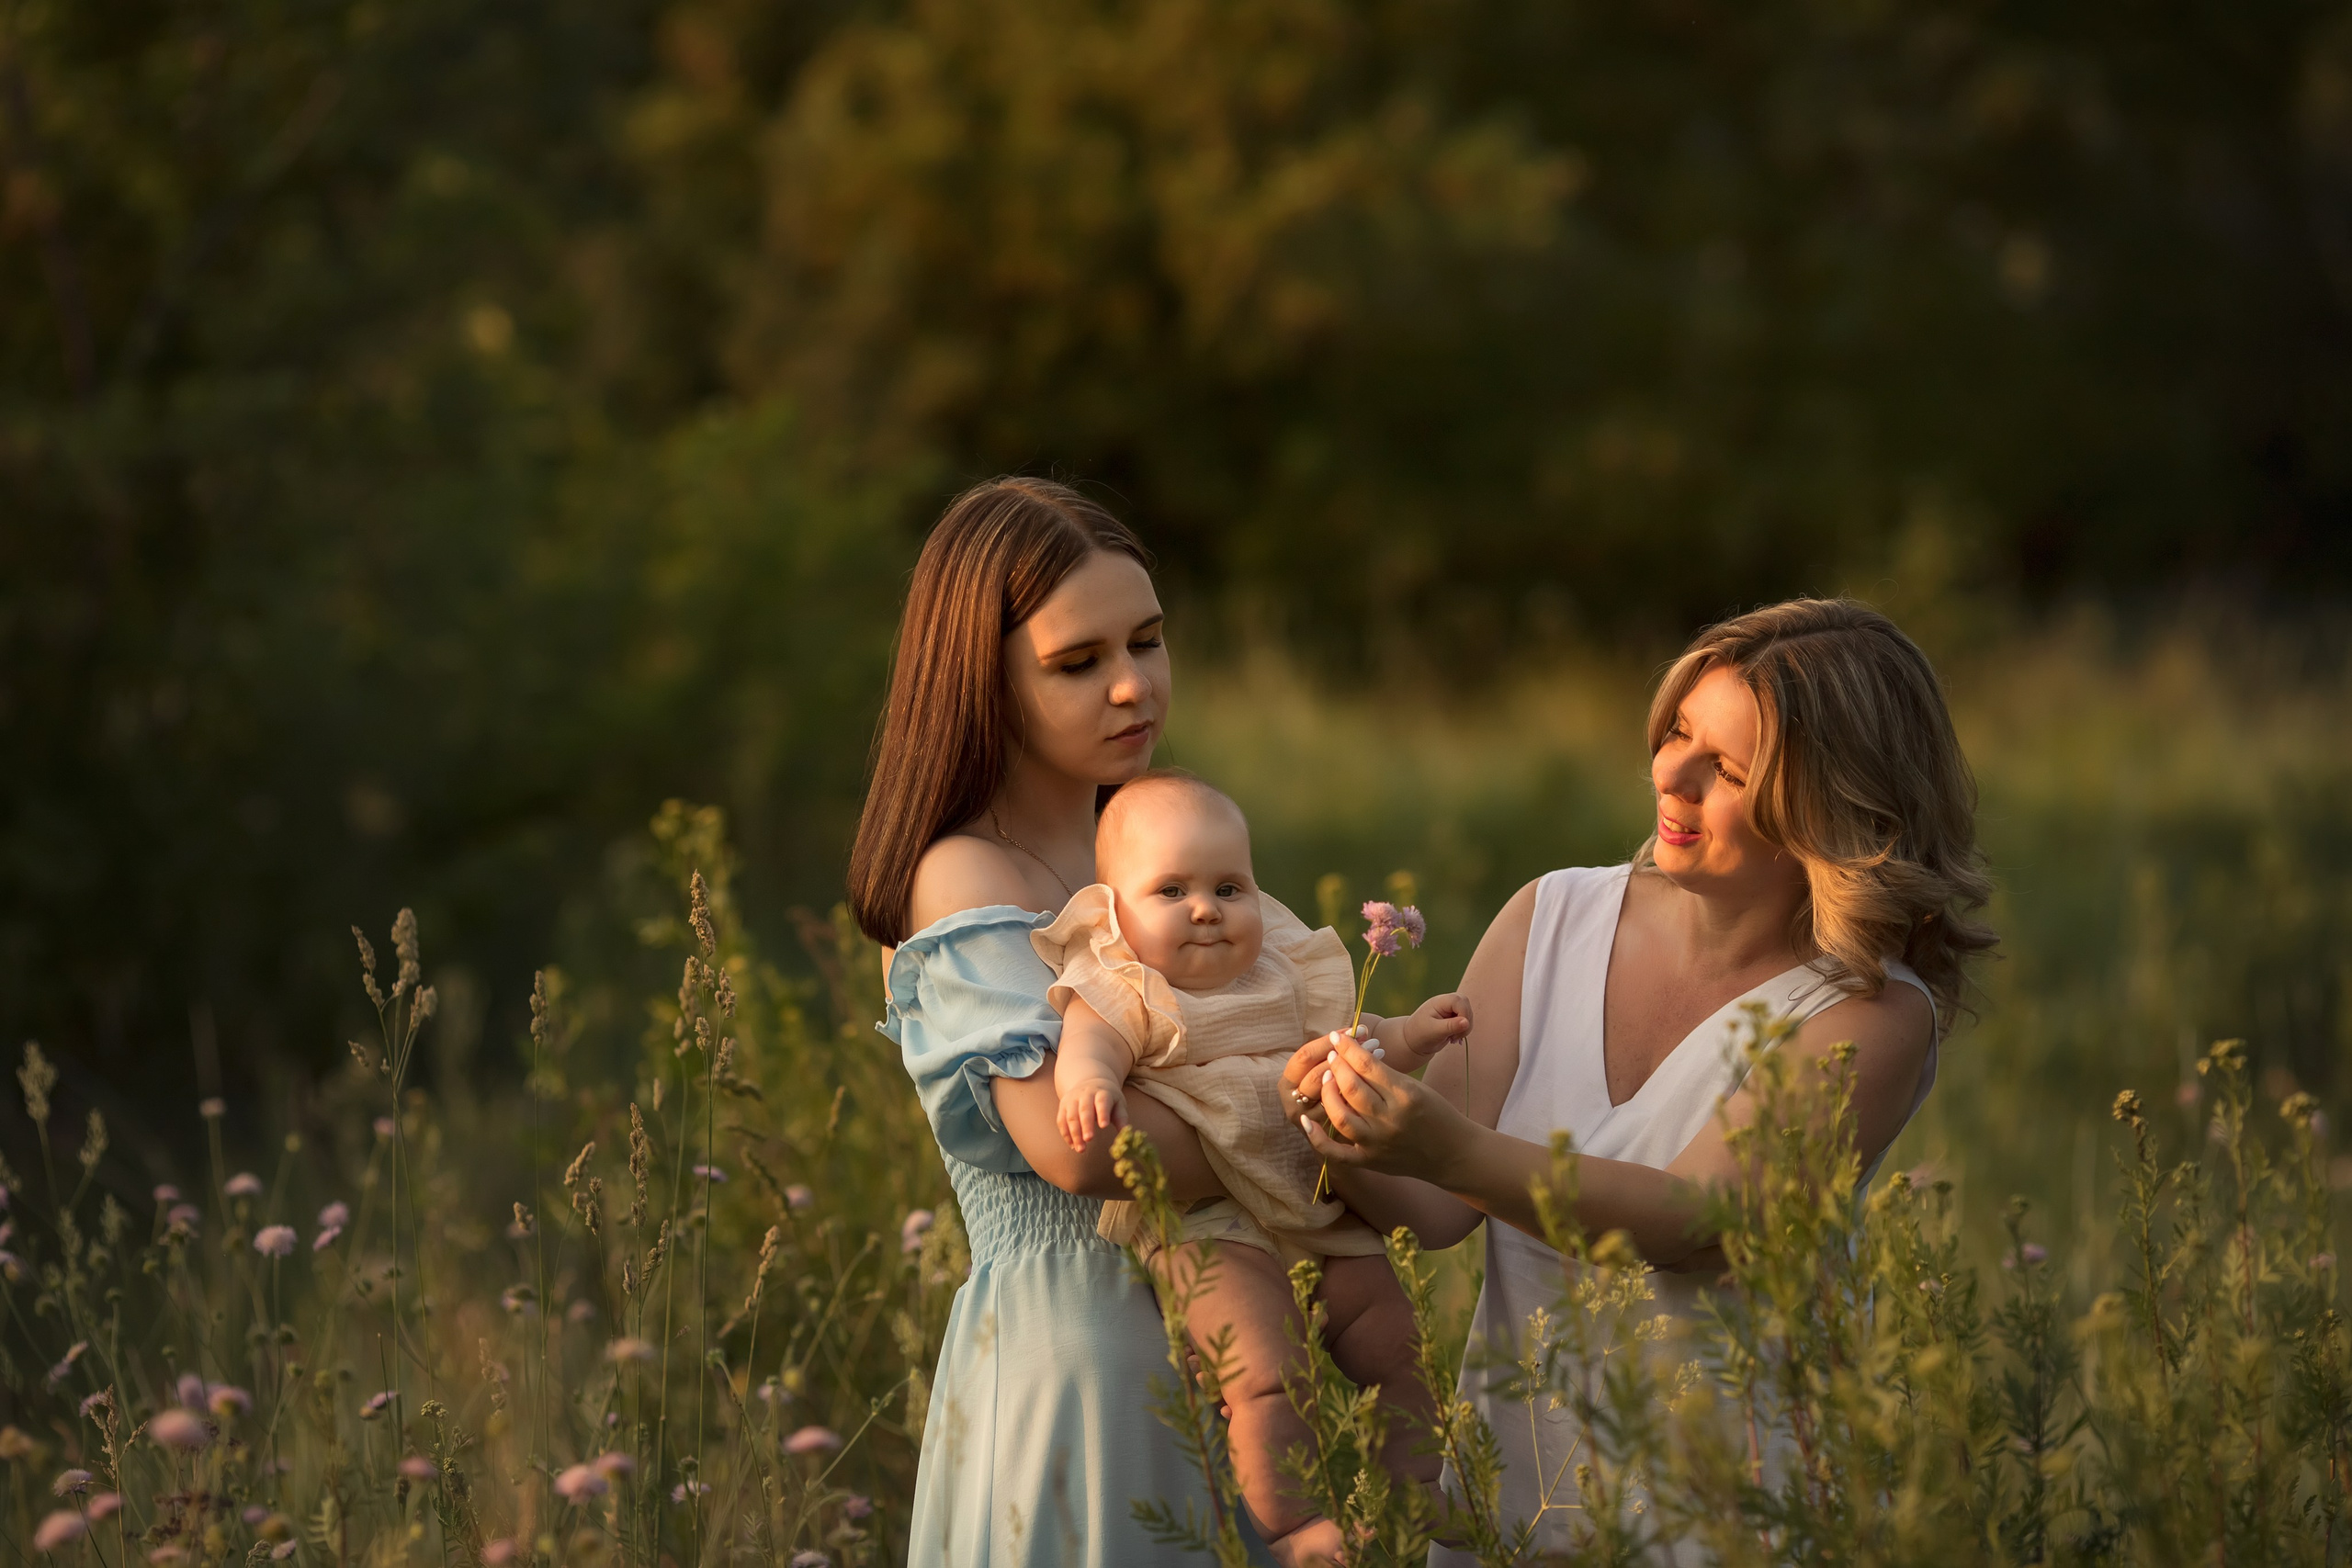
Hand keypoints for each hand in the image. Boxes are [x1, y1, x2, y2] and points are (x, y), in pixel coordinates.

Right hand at [1056, 1078, 1127, 1151]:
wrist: (1090, 1083)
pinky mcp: (1063, 1106)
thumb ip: (1121, 1117)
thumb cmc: (1108, 1098)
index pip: (1102, 1101)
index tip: (1104, 1126)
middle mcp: (1085, 1094)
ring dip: (1074, 1133)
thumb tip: (1126, 1133)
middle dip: (1086, 1125)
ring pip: (1071, 1116)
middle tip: (1089, 1139)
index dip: (1102, 1113)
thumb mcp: (1118, 1103)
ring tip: (1081, 1149)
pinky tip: (1072, 1145)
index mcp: (1102, 1092)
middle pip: (1084, 1109)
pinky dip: (1066, 1134)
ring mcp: (1072, 1099)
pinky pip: (1061, 1120)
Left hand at [1300, 1033, 1476, 1182]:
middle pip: (1351, 1087)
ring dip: (1328, 1093)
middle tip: (1331, 1053)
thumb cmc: (1437, 1113)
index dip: (1348, 1048)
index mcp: (1406, 1095)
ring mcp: (1378, 1143)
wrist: (1453, 1154)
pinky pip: (1336, 1152)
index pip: (1368, 1065)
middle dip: (1336, 1065)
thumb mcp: (1416, 1087)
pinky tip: (1305, 1121)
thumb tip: (1351, 1055)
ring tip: (1326, 1077)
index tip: (1336, 1036)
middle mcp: (1390, 1120)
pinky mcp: (1370, 1161)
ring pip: (1340, 1115)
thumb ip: (1385, 1076)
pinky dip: (1317, 1138)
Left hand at [1401, 991, 1472, 1065]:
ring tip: (1452, 1038)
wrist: (1414, 1041)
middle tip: (1455, 1036)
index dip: (1464, 1014)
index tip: (1458, 1029)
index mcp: (1440, 1002)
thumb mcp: (1434, 1031)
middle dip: (1466, 1022)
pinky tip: (1453, 1038)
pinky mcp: (1455, 1018)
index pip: (1459, 1000)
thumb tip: (1466, 1022)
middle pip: (1466, 1005)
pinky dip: (1463, 1031)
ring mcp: (1451, 1010)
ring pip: (1468, 1015)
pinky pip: (1467, 1022)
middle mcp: (1447, 1003)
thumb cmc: (1420, 1034)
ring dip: (1465, 1029)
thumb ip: (1451, 1026)